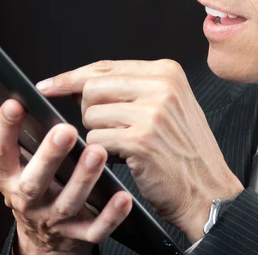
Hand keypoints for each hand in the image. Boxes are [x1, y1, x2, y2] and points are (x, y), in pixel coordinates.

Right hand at [0, 77, 132, 254]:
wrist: (42, 235)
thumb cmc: (22, 180)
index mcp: (7, 173)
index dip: (5, 128)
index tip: (15, 102)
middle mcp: (27, 197)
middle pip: (34, 181)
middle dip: (48, 156)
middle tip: (66, 129)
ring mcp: (53, 218)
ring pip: (66, 203)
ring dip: (82, 179)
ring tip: (98, 152)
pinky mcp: (78, 233)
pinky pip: (94, 229)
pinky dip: (109, 216)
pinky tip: (123, 197)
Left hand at [36, 59, 244, 242]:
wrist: (208, 190)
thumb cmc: (185, 152)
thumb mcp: (168, 107)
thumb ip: (131, 89)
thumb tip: (78, 83)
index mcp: (167, 72)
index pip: (106, 66)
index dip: (72, 77)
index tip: (49, 84)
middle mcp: (161, 87)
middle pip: (92, 88)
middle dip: (89, 112)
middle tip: (109, 129)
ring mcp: (152, 112)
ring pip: (90, 115)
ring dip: (99, 135)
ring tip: (127, 145)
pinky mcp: (141, 140)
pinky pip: (95, 141)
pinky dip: (102, 154)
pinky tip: (127, 158)